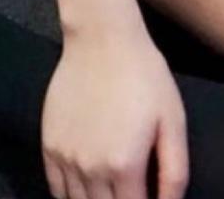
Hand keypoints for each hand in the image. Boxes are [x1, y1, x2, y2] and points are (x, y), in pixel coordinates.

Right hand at [41, 27, 188, 198]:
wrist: (101, 40)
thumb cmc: (144, 76)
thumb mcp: (173, 119)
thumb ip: (174, 170)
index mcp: (124, 166)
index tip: (149, 196)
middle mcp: (90, 170)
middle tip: (133, 189)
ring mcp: (65, 160)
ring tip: (113, 188)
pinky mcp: (49, 148)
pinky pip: (57, 190)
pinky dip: (73, 195)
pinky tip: (88, 185)